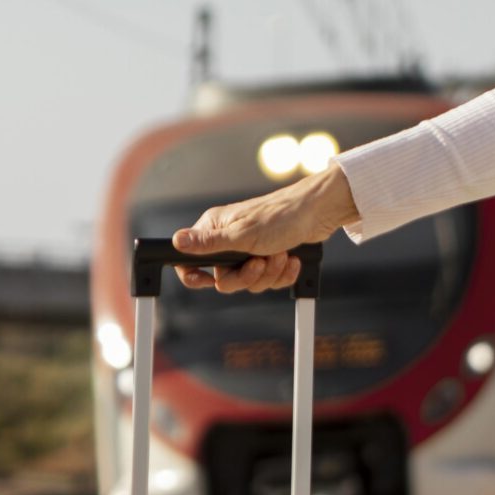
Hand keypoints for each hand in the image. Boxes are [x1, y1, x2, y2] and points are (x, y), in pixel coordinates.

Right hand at [171, 165, 357, 293]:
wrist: (318, 213)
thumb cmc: (280, 216)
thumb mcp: (241, 235)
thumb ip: (208, 243)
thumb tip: (176, 241)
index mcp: (215, 229)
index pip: (189, 259)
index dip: (195, 275)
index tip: (208, 280)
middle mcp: (229, 239)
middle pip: (224, 278)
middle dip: (247, 276)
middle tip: (260, 261)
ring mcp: (249, 249)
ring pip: (249, 281)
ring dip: (269, 273)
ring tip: (280, 255)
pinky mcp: (268, 256)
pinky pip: (268, 280)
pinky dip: (282, 273)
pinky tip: (290, 259)